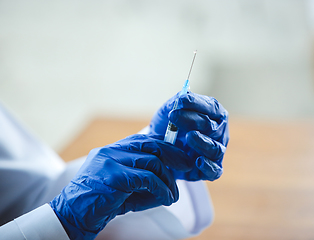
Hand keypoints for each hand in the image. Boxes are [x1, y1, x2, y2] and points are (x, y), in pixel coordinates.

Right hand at [50, 134, 190, 239]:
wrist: (73, 216)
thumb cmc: (102, 203)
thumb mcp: (126, 186)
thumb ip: (145, 177)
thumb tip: (171, 179)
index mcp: (113, 149)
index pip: (145, 140)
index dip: (166, 146)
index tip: (181, 157)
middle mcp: (111, 150)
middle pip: (151, 145)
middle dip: (173, 155)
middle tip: (187, 167)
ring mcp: (110, 160)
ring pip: (152, 161)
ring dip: (168, 180)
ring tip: (173, 195)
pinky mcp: (113, 175)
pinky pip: (147, 178)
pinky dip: (161, 189)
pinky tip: (166, 199)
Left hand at [149, 92, 228, 180]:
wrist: (160, 151)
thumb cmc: (168, 127)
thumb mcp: (168, 112)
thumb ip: (175, 103)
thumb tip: (182, 97)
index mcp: (213, 114)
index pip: (211, 107)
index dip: (197, 103)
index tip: (181, 101)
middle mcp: (218, 132)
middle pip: (212, 127)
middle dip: (193, 121)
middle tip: (174, 117)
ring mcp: (216, 152)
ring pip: (215, 149)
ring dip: (203, 142)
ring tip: (189, 137)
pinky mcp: (211, 170)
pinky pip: (214, 170)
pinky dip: (208, 166)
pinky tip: (197, 161)